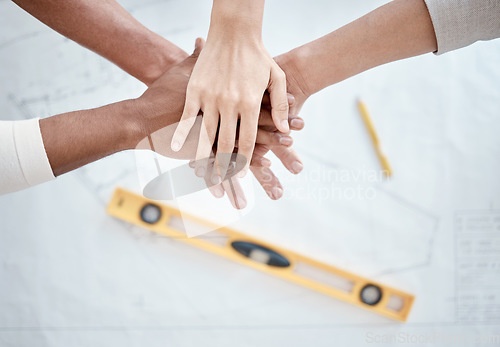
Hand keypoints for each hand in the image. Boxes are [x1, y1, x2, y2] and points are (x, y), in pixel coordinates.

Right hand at [170, 33, 289, 182]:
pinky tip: (179, 152)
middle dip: (225, 166)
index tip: (243, 175)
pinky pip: (187, 119)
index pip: (249, 139)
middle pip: (227, 143)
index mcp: (250, 102)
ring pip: (206, 136)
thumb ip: (281, 103)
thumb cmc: (257, 54)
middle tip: (224, 182)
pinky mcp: (194, 91)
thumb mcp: (276, 77)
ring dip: (205, 158)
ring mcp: (209, 98)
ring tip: (204, 176)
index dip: (247, 160)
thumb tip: (285, 127)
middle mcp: (229, 103)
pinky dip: (183, 137)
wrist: (232, 31)